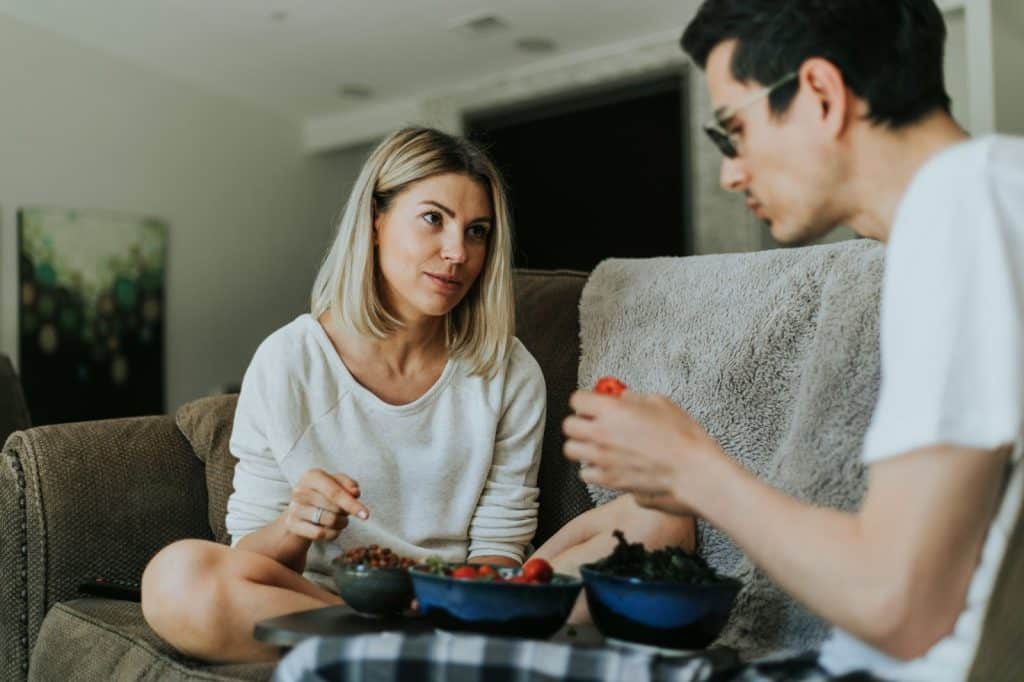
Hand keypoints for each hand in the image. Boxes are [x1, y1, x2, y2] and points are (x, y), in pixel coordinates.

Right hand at [283, 469, 368, 541]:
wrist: (299, 509)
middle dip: (346, 512)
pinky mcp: (292, 525)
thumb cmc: (323, 493)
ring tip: (340, 519)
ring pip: (329, 521)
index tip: (366, 515)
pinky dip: (332, 534)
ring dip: (342, 523)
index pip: (335, 492)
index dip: (352, 504)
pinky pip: (320, 534)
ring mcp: (294, 508)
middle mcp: (299, 491)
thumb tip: (355, 492)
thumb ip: (349, 484)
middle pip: (334, 508)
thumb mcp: (336, 483)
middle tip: (344, 511)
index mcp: (311, 476)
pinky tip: (332, 529)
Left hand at [562, 389, 724, 516]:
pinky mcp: (608, 479)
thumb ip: (634, 399)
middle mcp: (601, 434)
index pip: (577, 399)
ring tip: (597, 444)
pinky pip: (585, 473)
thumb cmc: (681, 437)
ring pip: (571, 450)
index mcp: (612, 410)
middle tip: (593, 423)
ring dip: (582, 445)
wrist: (692, 471)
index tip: (594, 403)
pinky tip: (606, 464)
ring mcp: (602, 459)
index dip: (586, 400)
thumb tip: (623, 399)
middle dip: (579, 422)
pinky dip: (592, 468)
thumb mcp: (660, 403)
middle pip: (568, 425)